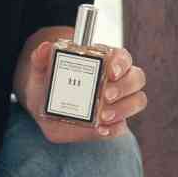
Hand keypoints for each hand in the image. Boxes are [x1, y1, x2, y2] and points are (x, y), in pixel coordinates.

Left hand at [23, 41, 147, 143]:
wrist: (43, 112)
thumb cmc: (47, 86)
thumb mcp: (40, 72)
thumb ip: (40, 59)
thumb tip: (45, 47)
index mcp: (104, 61)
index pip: (123, 56)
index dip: (121, 62)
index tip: (110, 71)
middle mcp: (116, 80)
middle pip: (137, 78)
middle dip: (124, 86)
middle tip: (105, 95)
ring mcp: (118, 102)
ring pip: (138, 100)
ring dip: (124, 108)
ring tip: (103, 116)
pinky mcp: (114, 123)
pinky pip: (123, 126)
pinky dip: (115, 128)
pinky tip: (100, 129)